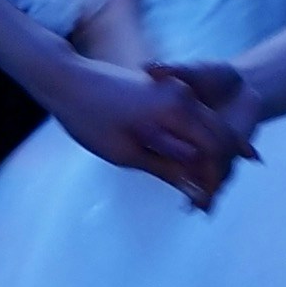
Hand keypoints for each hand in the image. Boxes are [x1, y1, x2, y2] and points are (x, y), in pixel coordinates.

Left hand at [45, 54, 242, 208]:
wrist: (68, 80)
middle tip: (207, 205)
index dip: (212, 179)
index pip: (214, 149)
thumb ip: (165, 168)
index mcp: (176, 110)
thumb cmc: (89, 118)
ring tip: (200, 189)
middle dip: (216, 170)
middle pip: (217, 137)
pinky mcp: (167, 90)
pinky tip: (190, 163)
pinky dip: (195, 142)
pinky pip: (192, 119)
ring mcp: (176, 90)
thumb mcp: (126, 153)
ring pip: (207, 127)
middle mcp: (183, 96)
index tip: (205, 206)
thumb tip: (194, 190)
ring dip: (207, 157)